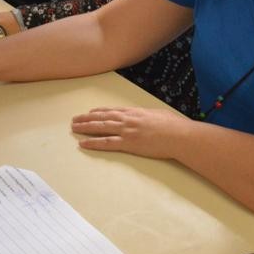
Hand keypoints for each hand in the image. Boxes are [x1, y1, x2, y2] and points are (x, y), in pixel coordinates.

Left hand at [70, 107, 191, 159]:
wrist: (178, 135)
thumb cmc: (174, 126)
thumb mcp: (159, 115)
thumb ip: (149, 116)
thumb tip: (149, 118)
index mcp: (135, 112)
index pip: (113, 110)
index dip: (100, 111)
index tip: (90, 112)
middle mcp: (128, 119)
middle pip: (103, 117)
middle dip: (87, 118)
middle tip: (75, 119)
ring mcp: (126, 130)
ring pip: (101, 127)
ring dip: (85, 127)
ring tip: (74, 128)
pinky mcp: (128, 143)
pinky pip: (106, 143)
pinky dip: (93, 142)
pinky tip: (83, 143)